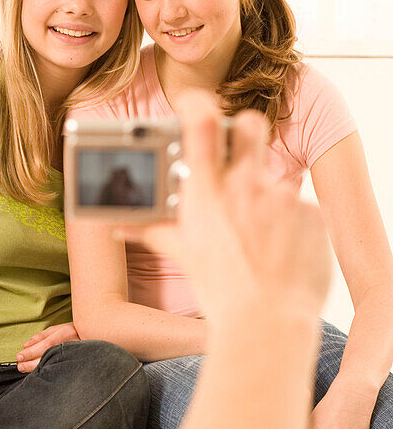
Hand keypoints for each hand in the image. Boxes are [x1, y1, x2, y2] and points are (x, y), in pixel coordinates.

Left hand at [16, 322, 79, 373]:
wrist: (95, 337)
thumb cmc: (75, 332)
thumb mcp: (58, 329)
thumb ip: (42, 336)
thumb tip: (26, 345)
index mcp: (66, 333)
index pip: (45, 345)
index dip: (31, 352)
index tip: (19, 356)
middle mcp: (71, 345)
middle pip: (48, 357)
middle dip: (31, 363)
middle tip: (20, 365)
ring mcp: (74, 355)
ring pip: (53, 365)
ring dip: (37, 368)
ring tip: (26, 368)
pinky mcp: (76, 364)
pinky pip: (59, 370)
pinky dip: (48, 371)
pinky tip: (40, 372)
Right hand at [117, 111, 330, 328]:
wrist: (267, 324)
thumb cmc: (221, 292)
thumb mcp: (184, 255)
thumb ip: (153, 230)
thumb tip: (118, 225)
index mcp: (207, 194)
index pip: (202, 123)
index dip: (198, 104)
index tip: (195, 104)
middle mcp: (244, 186)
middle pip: (249, 124)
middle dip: (243, 130)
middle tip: (237, 152)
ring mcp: (281, 197)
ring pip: (273, 178)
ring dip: (265, 197)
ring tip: (260, 233)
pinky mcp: (311, 214)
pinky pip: (299, 208)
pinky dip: (291, 225)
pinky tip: (282, 251)